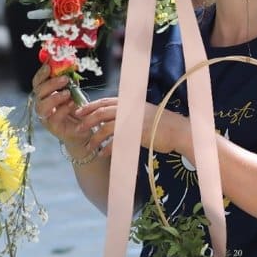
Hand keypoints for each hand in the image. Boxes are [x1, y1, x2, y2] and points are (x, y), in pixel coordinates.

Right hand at [31, 66, 87, 148]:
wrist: (85, 129)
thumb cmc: (77, 109)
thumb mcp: (74, 92)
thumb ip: (71, 82)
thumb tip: (71, 66)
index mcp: (45, 95)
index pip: (38, 83)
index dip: (41, 74)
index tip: (48, 66)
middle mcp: (42, 105)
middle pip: (38, 92)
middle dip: (50, 84)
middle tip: (65, 79)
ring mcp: (46, 117)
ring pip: (41, 106)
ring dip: (54, 97)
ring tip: (68, 93)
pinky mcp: (53, 128)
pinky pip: (54, 118)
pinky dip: (63, 109)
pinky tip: (72, 104)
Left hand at [71, 99, 190, 157]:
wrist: (178, 130)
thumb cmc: (162, 123)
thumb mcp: (144, 112)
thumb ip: (129, 112)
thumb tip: (114, 116)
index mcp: (129, 102)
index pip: (104, 101)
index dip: (90, 106)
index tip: (78, 112)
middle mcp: (128, 109)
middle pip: (101, 113)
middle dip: (86, 121)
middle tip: (77, 130)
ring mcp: (131, 121)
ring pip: (105, 128)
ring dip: (94, 138)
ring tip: (89, 147)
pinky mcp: (135, 134)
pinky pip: (115, 142)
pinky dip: (107, 148)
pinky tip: (102, 154)